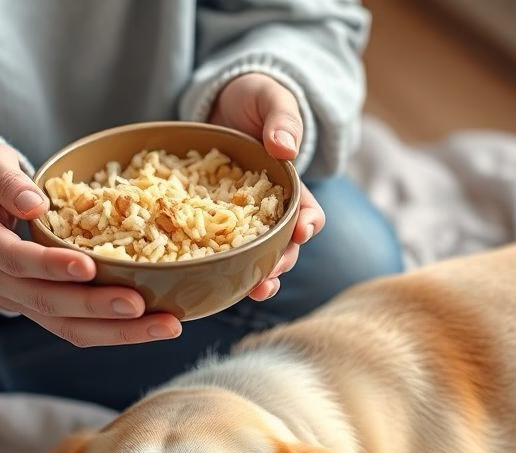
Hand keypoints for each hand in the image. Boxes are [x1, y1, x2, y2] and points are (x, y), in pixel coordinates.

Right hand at [0, 143, 181, 346]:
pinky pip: (79, 329)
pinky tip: (154, 326)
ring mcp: (19, 302)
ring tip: (165, 326)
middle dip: (97, 307)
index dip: (52, 266)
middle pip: (48, 304)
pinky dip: (117, 331)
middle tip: (140, 305)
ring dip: (118, 332)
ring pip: (68, 327)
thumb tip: (36, 205)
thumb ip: (7, 180)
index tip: (90, 266)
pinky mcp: (41, 312)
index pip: (17, 261)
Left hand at [209, 73, 325, 300]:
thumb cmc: (252, 97)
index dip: (307, 225)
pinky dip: (216, 264)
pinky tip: (208, 278)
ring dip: (254, 276)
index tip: (304, 231)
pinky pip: (215, 246)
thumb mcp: (270, 97)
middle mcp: (268, 211)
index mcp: (290, 187)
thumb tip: (285, 149)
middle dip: (279, 264)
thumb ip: (281, 118)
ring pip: (252, 255)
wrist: (216, 102)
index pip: (307, 212)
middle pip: (281, 245)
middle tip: (270, 280)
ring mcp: (239, 220)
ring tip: (251, 291)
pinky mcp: (210, 221)